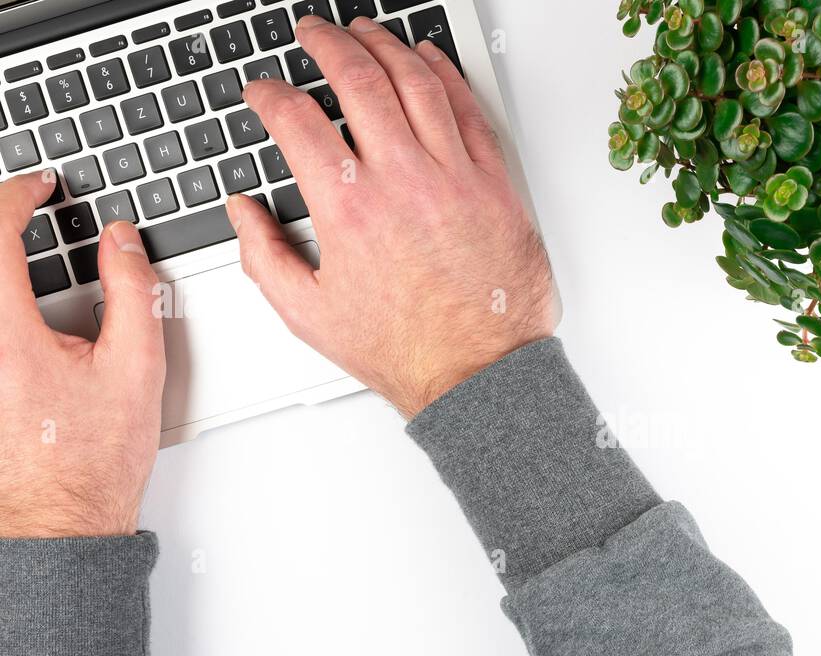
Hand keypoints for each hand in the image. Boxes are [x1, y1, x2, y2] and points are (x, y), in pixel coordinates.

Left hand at [0, 174, 164, 538]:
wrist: (58, 520)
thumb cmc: (90, 462)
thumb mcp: (134, 368)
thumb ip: (132, 293)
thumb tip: (122, 243)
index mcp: (4, 333)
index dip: (18, 196)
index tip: (39, 186)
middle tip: (24, 211)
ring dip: (0, 270)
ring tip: (22, 257)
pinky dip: (3, 306)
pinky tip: (21, 312)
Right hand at [228, 15, 556, 419]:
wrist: (478, 373)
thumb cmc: (406, 350)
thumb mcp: (309, 313)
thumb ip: (263, 255)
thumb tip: (242, 212)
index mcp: (348, 209)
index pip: (296, 120)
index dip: (270, 96)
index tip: (263, 92)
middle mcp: (402, 182)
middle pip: (359, 80)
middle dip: (326, 44)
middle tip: (312, 34)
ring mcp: (454, 178)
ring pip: (417, 83)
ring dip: (385, 46)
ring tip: (365, 32)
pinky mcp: (495, 186)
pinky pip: (469, 113)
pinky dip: (445, 76)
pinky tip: (429, 61)